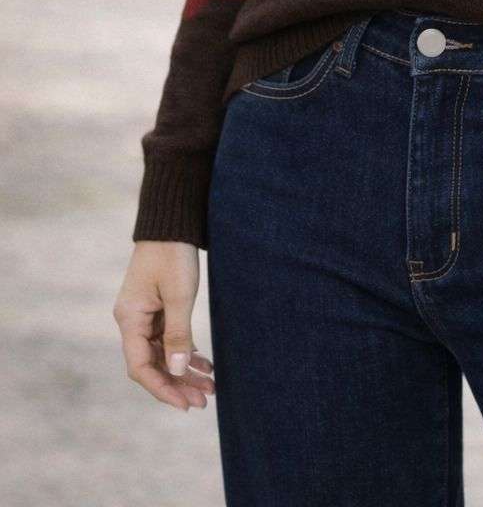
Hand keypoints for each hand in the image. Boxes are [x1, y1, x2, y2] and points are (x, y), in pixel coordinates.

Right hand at [113, 241, 215, 411]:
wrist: (172, 222)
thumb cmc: (173, 254)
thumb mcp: (179, 295)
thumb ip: (178, 334)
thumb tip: (178, 371)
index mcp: (130, 319)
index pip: (141, 367)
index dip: (163, 388)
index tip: (185, 404)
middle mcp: (133, 320)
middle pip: (153, 364)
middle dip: (178, 384)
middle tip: (205, 400)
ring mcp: (144, 315)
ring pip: (163, 354)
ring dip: (184, 371)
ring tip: (210, 387)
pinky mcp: (157, 309)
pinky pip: (169, 339)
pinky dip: (185, 352)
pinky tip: (204, 364)